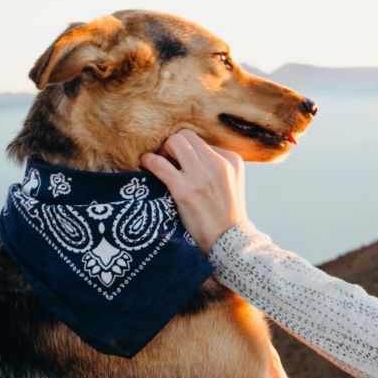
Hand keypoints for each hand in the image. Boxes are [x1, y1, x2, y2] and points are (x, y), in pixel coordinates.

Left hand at [140, 130, 247, 253]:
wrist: (228, 241)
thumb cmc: (226, 214)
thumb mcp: (232, 184)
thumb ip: (217, 167)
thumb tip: (190, 154)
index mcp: (231, 160)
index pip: (201, 141)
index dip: (187, 149)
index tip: (180, 162)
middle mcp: (218, 164)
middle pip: (186, 136)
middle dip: (172, 144)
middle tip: (166, 159)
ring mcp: (202, 177)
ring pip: (174, 142)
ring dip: (162, 150)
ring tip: (158, 163)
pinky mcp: (185, 190)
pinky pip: (159, 164)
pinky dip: (148, 161)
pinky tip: (145, 165)